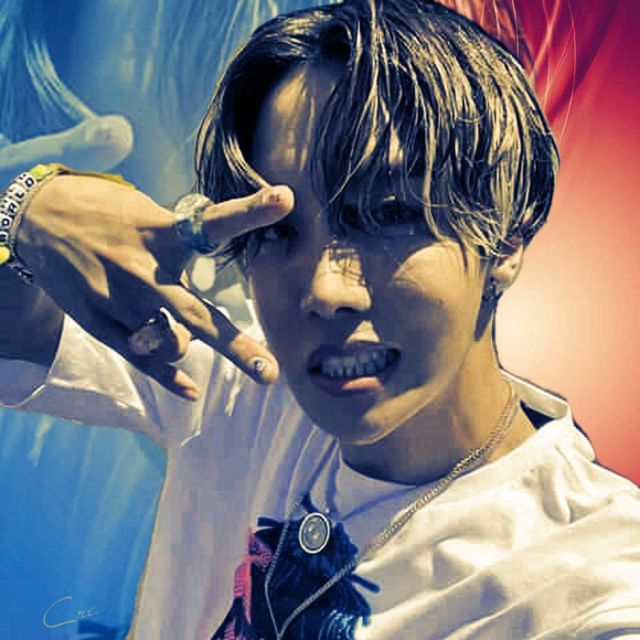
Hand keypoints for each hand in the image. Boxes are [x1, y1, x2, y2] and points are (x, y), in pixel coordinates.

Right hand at [17, 175, 293, 399]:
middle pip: (199, 317)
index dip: (250, 211)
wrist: (33, 217)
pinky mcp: (97, 322)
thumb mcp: (143, 212)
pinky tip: (190, 390)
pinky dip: (167, 376)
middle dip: (237, 347)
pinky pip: (139, 358)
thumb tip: (200, 289)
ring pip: (172, 343)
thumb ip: (178, 246)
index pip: (213, 223)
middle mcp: (144, 271)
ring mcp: (120, 301)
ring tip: (172, 328)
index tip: (285, 199)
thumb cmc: (101, 212)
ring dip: (184, 344)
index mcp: (160, 233)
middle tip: (271, 371)